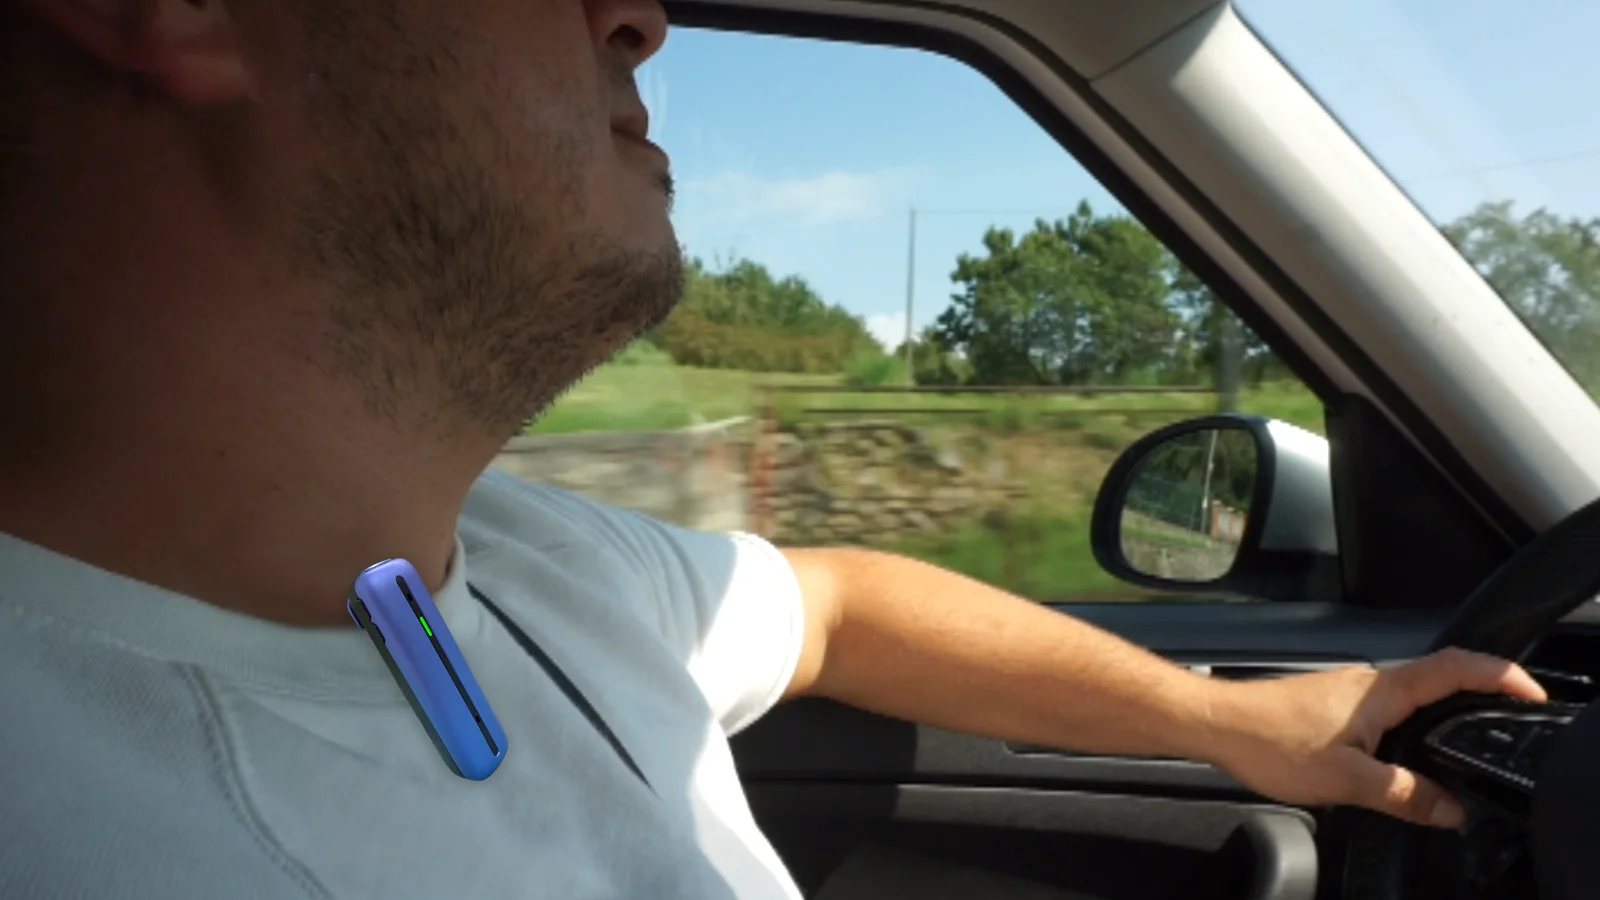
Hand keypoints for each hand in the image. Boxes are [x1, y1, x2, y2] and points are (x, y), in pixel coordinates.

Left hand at [1202, 648, 1547, 827]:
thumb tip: (1449, 809)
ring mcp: (1350, 689)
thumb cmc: (1269, 741)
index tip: (1530, 692)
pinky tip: (1403, 751)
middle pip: (1440, 677)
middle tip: (1507, 719)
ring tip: (1461, 741)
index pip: (1458, 668)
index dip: (1501, 676)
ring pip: (1410, 694)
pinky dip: (1409, 723)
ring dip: (1440, 711)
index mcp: (1383, 691)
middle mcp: (1370, 681)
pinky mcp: (1333, 702)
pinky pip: (1386, 707)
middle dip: (1479, 694)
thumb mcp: (1348, 780)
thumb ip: (1405, 794)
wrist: (1215, 723)